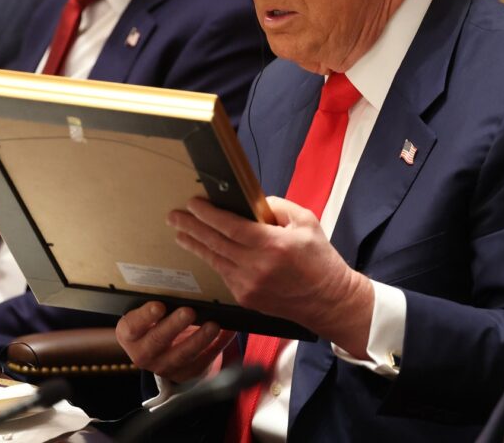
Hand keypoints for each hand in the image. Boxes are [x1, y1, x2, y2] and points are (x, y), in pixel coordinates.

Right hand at [116, 301, 233, 382]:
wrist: (163, 352)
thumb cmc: (155, 322)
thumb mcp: (148, 314)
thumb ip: (156, 302)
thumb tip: (178, 281)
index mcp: (130, 335)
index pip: (132, 327)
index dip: (144, 317)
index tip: (158, 305)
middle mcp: (144, 354)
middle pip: (158, 341)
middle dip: (174, 326)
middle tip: (189, 311)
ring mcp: (165, 366)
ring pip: (183, 355)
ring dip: (200, 339)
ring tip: (214, 324)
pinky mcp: (187, 373)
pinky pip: (204, 360)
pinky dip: (218, 345)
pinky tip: (228, 332)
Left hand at [169, 196, 374, 356]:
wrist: (329, 300)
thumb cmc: (320, 259)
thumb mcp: (306, 221)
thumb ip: (277, 207)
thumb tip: (252, 203)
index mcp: (272, 244)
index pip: (230, 225)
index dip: (208, 214)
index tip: (193, 204)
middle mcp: (257, 266)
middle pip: (215, 243)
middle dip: (191, 227)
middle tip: (174, 216)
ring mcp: (249, 285)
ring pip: (214, 260)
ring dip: (195, 245)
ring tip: (180, 233)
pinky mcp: (247, 298)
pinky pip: (224, 274)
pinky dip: (214, 260)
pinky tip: (205, 251)